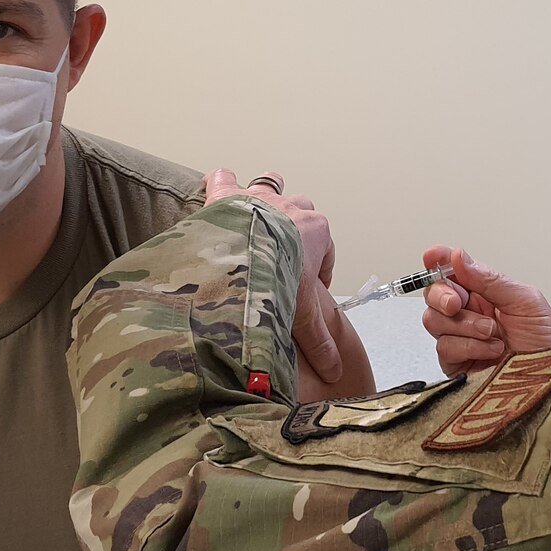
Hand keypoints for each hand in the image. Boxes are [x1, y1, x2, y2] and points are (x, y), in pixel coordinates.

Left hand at [205, 170, 343, 383]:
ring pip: (269, 186)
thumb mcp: (302, 314)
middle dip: (295, 229)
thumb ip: (317, 341)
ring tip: (254, 208)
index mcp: (317, 232)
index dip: (317, 271)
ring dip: (264, 196)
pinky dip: (220, 184)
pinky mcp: (228, 194)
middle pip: (301, 213)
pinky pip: (224, 179)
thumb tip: (335, 372)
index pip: (324, 251)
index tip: (306, 288)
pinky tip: (216, 189)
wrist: (245, 254)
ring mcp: (260, 198)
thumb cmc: (279, 280)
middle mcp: (292, 208)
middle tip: (281, 252)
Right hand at [419, 246, 550, 374]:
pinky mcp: (457, 365)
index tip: (432, 256)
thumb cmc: (547, 342)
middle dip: (442, 295)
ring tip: (492, 333)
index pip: (453, 272)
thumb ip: (490, 280)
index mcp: (485, 294)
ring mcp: (461, 339)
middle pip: (434, 295)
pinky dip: (467, 346)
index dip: (439, 262)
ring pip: (434, 320)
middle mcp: (469, 314)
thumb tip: (458, 256)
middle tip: (457, 303)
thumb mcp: (525, 302)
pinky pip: (444, 347)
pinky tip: (491, 350)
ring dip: (463, 324)